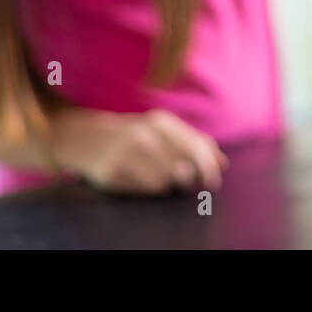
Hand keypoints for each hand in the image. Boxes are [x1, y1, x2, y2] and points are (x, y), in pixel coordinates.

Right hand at [50, 106, 228, 194]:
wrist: (89, 137)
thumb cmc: (136, 135)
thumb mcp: (164, 131)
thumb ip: (194, 143)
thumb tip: (222, 163)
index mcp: (161, 122)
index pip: (195, 146)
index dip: (208, 167)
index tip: (214, 182)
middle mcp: (144, 134)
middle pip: (182, 167)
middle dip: (190, 178)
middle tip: (189, 181)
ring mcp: (126, 152)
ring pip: (164, 181)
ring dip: (167, 184)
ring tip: (156, 174)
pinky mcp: (112, 171)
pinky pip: (142, 189)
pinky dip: (148, 188)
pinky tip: (139, 178)